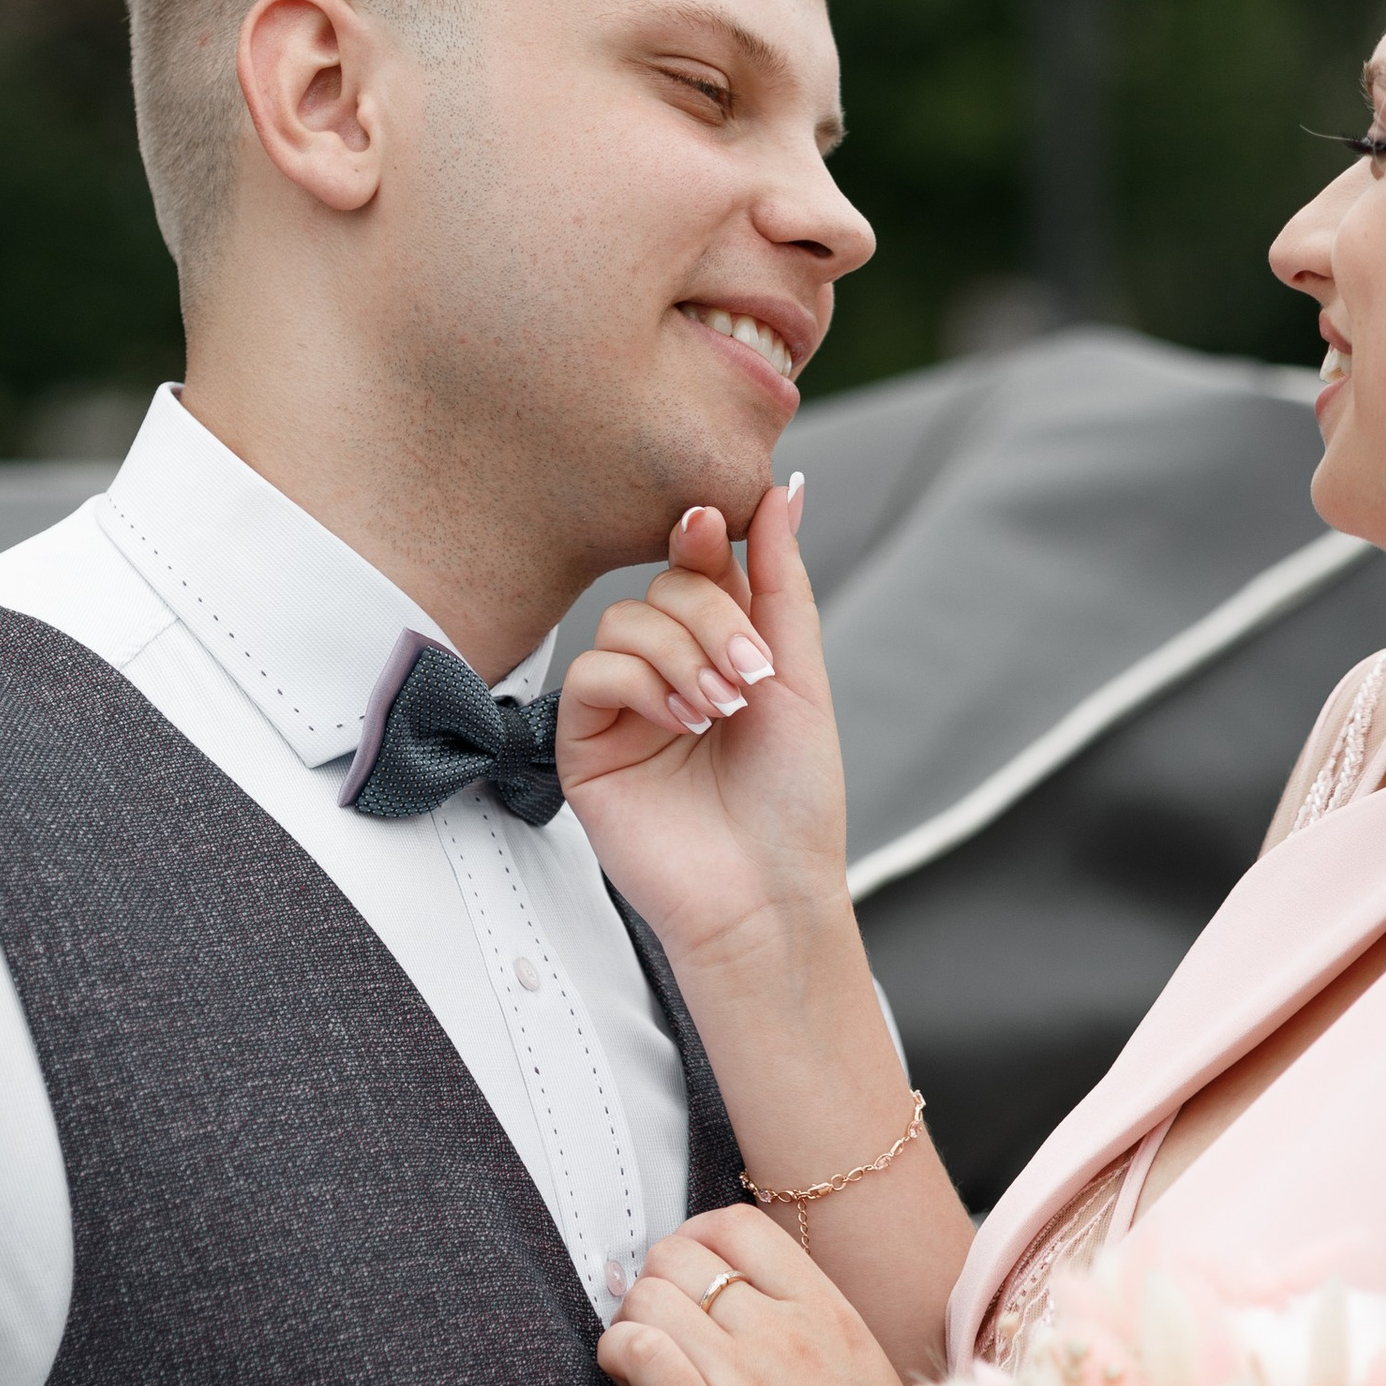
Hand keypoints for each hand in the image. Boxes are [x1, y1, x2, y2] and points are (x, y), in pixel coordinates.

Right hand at [556, 485, 850, 975]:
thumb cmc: (792, 803)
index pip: (701, 566)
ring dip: (682, 654)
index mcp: (720, 651)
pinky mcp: (585, 744)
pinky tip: (682, 722)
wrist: (767, 895)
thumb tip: (777, 491)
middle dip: (712, 618)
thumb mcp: (800, 677)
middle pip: (664, 585)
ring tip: (721, 711)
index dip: (707, 538)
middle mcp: (667, 672)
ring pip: (625, 621)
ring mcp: (624, 707)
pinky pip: (590, 671)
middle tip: (750, 677)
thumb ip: (782, 583)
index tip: (717, 520)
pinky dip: (640, 684)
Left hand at [597, 1205, 910, 1385]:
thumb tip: (745, 1312)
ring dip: (630, 1325)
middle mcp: (787, 1329)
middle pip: (679, 1254)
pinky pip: (637, 1349)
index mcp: (829, 1313)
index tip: (689, 1287)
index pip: (738, 1225)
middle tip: (660, 1335)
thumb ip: (811, 1337)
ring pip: (647, 1296)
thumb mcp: (862, 1382)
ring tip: (645, 1368)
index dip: (694, 1245)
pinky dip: (617, 1357)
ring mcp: (746, 1374)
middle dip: (654, 1287)